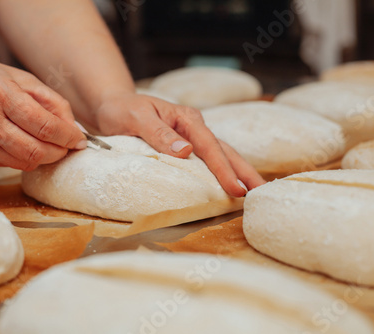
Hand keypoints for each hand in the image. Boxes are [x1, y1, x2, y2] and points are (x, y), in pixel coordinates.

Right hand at [0, 57, 85, 169]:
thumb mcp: (18, 76)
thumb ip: (50, 100)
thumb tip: (73, 128)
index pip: (43, 125)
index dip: (67, 136)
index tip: (79, 139)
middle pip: (36, 150)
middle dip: (60, 151)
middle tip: (68, 145)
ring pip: (25, 162)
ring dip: (45, 158)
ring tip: (51, 146)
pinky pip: (11, 165)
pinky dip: (26, 158)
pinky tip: (27, 145)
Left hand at [94, 91, 265, 196]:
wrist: (113, 105)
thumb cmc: (122, 110)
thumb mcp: (136, 118)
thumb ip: (159, 133)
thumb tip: (187, 151)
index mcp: (186, 118)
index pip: (209, 146)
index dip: (223, 169)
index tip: (235, 189)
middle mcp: (193, 126)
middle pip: (224, 150)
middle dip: (243, 171)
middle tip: (260, 193)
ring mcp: (191, 136)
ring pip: (220, 154)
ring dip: (237, 172)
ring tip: (253, 192)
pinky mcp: (185, 145)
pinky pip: (207, 160)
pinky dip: (220, 172)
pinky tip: (228, 185)